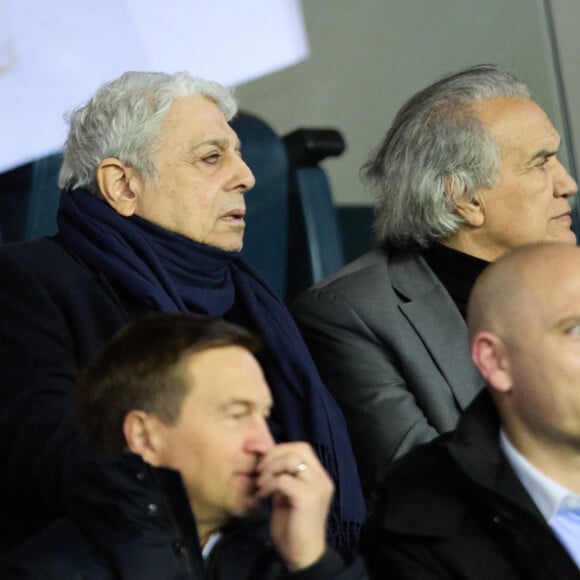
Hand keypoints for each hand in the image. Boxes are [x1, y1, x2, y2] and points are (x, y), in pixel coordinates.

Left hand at [255, 442, 333, 570]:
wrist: (302, 556)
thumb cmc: (293, 527)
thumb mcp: (287, 495)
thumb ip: (282, 477)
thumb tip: (265, 459)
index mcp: (319, 477)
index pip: (302, 448)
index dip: (280, 449)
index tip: (261, 459)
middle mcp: (322, 479)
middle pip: (298, 449)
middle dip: (274, 455)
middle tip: (259, 470)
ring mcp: (317, 488)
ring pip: (291, 460)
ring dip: (270, 469)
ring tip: (260, 484)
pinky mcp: (307, 498)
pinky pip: (283, 480)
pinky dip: (268, 485)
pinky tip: (261, 496)